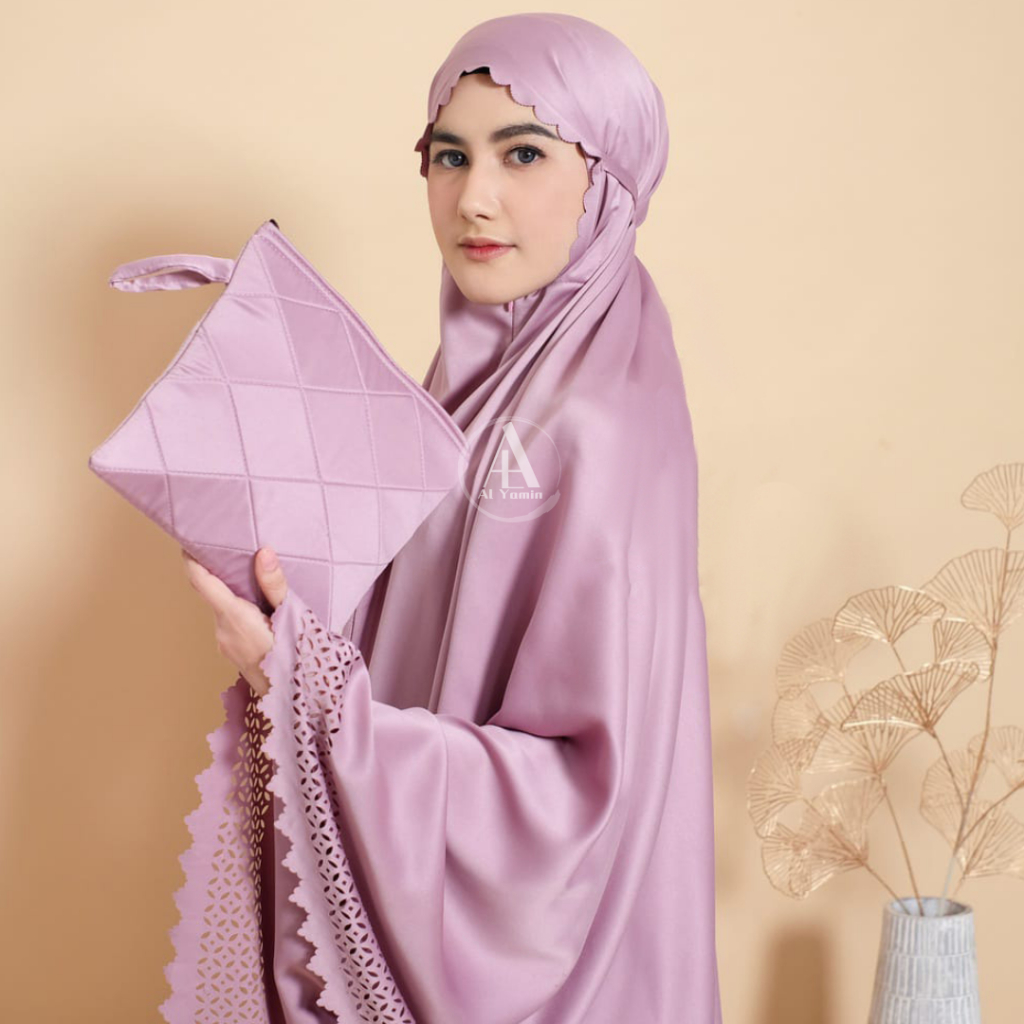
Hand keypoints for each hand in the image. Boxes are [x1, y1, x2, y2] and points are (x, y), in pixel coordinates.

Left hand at [181, 546, 288, 695]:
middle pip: (210, 594)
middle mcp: (222, 630)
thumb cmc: (298, 657)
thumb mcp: (293, 616)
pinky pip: (227, 624)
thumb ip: (275, 585)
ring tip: (250, 578)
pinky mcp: (231, 653)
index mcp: (235, 617)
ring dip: (230, 594)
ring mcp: (224, 644)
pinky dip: (236, 610)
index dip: (191, 560)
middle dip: (217, 573)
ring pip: (220, 610)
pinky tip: (257, 608)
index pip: (201, 582)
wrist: (296, 699)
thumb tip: (263, 552)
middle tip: (230, 552)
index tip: (190, 542)